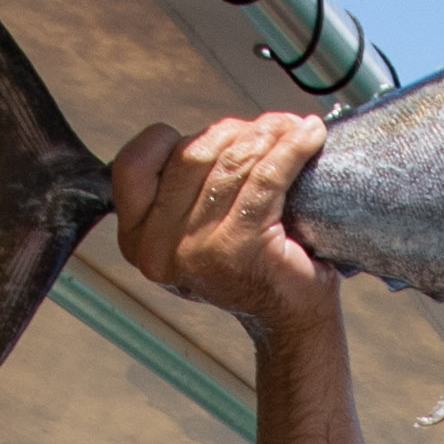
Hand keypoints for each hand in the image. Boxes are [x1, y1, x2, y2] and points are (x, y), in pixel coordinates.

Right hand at [110, 111, 335, 333]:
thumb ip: (181, 187)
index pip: (134, 164)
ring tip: (293, 130)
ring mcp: (198, 250)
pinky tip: (309, 136)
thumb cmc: (249, 264)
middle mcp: (159, 248)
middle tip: (271, 129)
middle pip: (192, 155)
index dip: (172, 138)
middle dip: (235, 132)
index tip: (213, 139)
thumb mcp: (195, 227)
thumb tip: (214, 130)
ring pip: (231, 162)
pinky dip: (292, 149)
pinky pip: (266, 177)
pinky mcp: (241, 247)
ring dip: (269, 135)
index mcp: (137, 239)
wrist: (290, 315)